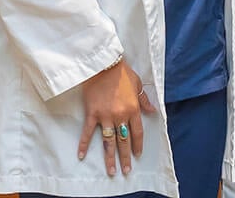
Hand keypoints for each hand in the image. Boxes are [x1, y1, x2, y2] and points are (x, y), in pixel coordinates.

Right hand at [77, 58, 156, 176]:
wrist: (104, 64)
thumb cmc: (122, 73)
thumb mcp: (138, 85)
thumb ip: (144, 101)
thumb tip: (153, 112)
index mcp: (133, 109)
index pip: (137, 132)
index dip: (137, 145)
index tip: (137, 155)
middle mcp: (120, 115)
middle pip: (124, 141)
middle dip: (125, 157)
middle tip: (126, 171)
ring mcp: (105, 116)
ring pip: (108, 141)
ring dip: (109, 157)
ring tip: (111, 171)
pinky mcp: (92, 113)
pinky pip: (88, 132)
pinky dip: (83, 144)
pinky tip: (82, 156)